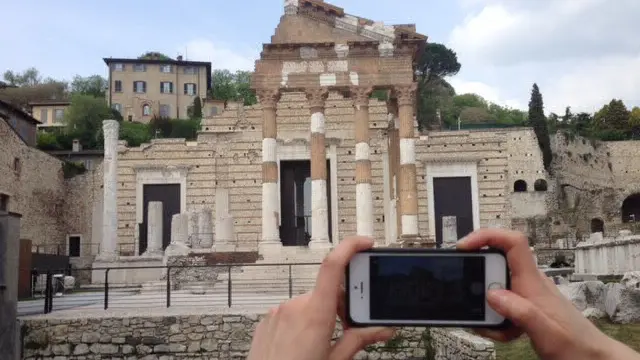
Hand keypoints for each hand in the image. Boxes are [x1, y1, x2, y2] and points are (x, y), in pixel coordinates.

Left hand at [247, 236, 394, 359]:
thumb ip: (358, 340)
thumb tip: (383, 328)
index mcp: (315, 315)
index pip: (333, 266)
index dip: (350, 247)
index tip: (365, 244)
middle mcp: (295, 307)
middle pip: (327, 292)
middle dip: (340, 306)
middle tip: (344, 330)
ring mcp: (278, 312)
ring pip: (309, 304)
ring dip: (320, 316)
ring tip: (318, 347)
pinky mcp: (268, 320)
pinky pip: (292, 313)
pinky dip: (302, 323)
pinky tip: (301, 347)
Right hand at [458, 228, 638, 359]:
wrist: (591, 357)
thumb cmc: (576, 345)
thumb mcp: (546, 332)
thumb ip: (520, 311)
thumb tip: (492, 294)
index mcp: (533, 282)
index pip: (512, 242)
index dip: (487, 236)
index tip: (464, 247)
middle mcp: (529, 283)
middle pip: (494, 265)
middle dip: (479, 284)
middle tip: (479, 308)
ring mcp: (525, 294)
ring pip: (493, 288)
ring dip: (487, 308)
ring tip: (498, 328)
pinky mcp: (523, 306)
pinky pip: (499, 304)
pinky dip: (495, 318)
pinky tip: (505, 332)